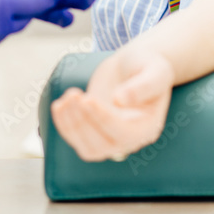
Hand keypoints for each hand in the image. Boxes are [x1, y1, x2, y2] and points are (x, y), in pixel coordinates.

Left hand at [50, 46, 175, 161]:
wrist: (133, 64)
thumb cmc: (148, 66)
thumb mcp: (155, 71)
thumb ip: (142, 86)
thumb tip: (120, 100)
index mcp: (148, 128)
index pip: (123, 133)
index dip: (102, 119)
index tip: (87, 99)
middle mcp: (131, 140)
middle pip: (103, 146)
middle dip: (83, 122)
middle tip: (74, 94)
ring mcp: (111, 138)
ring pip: (88, 149)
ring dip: (71, 126)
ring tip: (69, 95)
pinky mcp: (94, 131)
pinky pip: (76, 140)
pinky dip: (64, 125)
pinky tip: (59, 105)